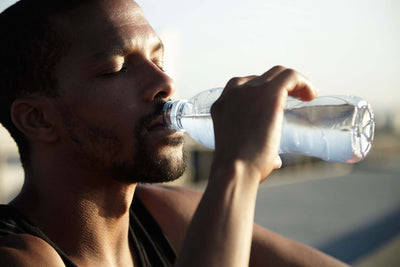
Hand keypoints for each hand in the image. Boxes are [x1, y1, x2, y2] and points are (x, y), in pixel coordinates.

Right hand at [210, 66, 317, 181]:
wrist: (234, 169)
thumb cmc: (238, 168)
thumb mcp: (240, 151)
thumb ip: (256, 149)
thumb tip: (275, 160)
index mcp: (223, 104)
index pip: (244, 86)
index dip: (263, 91)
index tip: (276, 102)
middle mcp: (234, 92)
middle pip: (262, 77)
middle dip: (280, 85)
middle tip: (295, 99)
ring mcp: (251, 90)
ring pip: (277, 73)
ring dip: (293, 82)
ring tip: (306, 96)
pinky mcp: (269, 94)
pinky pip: (290, 77)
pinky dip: (303, 82)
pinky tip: (312, 95)